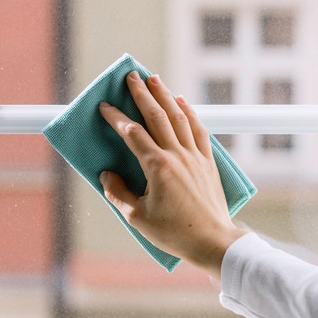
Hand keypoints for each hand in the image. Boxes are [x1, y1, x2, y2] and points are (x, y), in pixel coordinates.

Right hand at [98, 71, 247, 277]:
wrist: (213, 242)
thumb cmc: (174, 232)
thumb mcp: (137, 217)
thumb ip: (118, 193)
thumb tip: (106, 176)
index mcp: (157, 166)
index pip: (132, 133)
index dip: (116, 118)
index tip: (104, 106)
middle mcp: (177, 155)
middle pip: (157, 116)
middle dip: (142, 94)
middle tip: (131, 76)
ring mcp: (195, 156)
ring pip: (178, 117)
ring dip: (165, 95)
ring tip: (154, 79)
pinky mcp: (207, 162)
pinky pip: (198, 130)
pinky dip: (189, 112)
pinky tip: (182, 101)